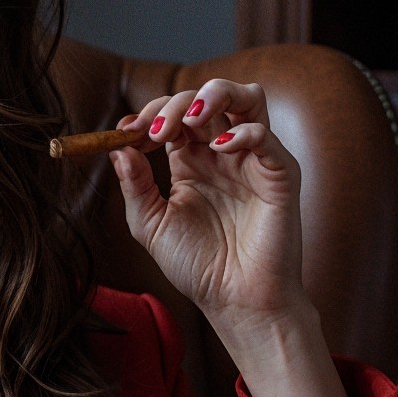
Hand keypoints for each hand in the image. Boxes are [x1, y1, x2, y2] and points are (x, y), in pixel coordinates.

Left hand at [111, 78, 307, 332]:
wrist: (236, 302)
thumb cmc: (199, 268)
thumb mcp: (151, 227)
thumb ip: (135, 187)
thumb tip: (117, 147)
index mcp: (192, 162)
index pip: (174, 116)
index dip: (151, 114)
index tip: (127, 131)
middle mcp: (223, 154)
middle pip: (207, 98)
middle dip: (176, 104)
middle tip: (155, 131)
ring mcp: (253, 160)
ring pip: (247, 98)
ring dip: (216, 94)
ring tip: (191, 118)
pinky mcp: (280, 174)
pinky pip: (266, 135)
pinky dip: (243, 132)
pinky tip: (219, 148)